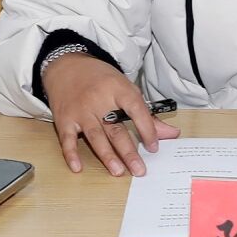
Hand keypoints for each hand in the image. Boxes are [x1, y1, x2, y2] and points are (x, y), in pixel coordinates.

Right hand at [44, 54, 176, 176]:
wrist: (67, 65)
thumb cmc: (101, 79)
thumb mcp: (126, 88)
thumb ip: (146, 113)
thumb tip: (171, 134)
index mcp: (117, 89)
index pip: (136, 109)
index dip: (147, 128)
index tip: (154, 147)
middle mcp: (98, 100)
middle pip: (115, 129)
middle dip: (128, 151)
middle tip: (139, 170)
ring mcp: (80, 110)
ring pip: (95, 136)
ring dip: (107, 155)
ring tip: (118, 171)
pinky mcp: (64, 119)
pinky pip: (67, 139)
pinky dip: (71, 154)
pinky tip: (78, 168)